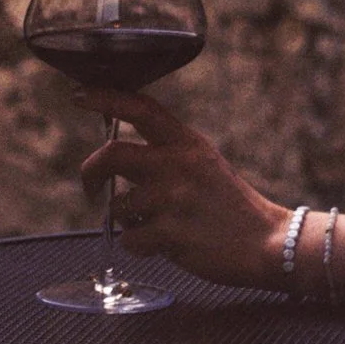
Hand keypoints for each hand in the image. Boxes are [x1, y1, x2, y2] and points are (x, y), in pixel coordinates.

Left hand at [77, 89, 289, 291]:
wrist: (265, 241)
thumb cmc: (229, 205)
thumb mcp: (204, 163)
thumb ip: (168, 154)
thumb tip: (118, 160)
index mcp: (187, 143)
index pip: (141, 108)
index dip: (106, 98)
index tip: (79, 96)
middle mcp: (178, 164)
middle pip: (112, 154)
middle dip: (90, 172)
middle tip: (91, 188)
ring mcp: (173, 198)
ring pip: (117, 206)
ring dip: (128, 221)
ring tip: (156, 225)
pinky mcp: (170, 233)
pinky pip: (129, 240)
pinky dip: (140, 247)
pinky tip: (165, 245)